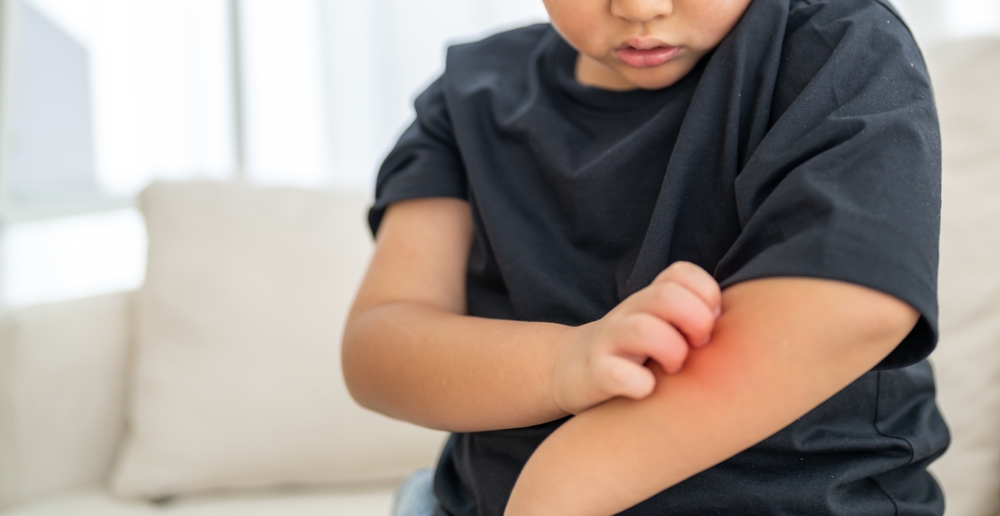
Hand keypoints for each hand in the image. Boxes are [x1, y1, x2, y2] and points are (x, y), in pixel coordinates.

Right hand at [551, 262, 721, 414]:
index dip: (706, 295)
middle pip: (667, 295)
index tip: (710, 323)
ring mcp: (609, 342)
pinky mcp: (594, 375)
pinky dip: (639, 385)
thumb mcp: (661, 324)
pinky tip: (646, 391)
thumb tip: (750, 328)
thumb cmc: (633, 352)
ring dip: (671, 351)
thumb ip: (695, 316)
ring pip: (643, 329)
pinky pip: (617, 374)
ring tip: (673, 370)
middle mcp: (628, 313)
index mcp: (648, 299)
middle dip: (695, 321)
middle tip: (697, 346)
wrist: (571, 371)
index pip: (681, 273)